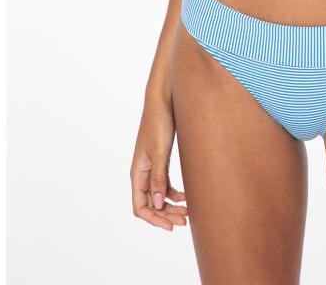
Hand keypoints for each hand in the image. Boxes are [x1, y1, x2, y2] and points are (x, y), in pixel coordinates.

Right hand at [130, 94, 188, 230]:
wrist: (164, 100)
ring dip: (171, 206)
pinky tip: (186, 196)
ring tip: (187, 213)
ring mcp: (152, 167)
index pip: (140, 206)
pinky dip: (174, 193)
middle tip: (184, 222)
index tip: (170, 226)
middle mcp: (142, 173)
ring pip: (158, 195)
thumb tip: (157, 204)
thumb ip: (158, 177)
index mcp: (137, 172)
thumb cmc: (159, 123)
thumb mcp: (159, 151)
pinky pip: (165, 184)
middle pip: (150, 204)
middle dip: (165, 215)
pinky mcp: (161, 160)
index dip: (154, 219)